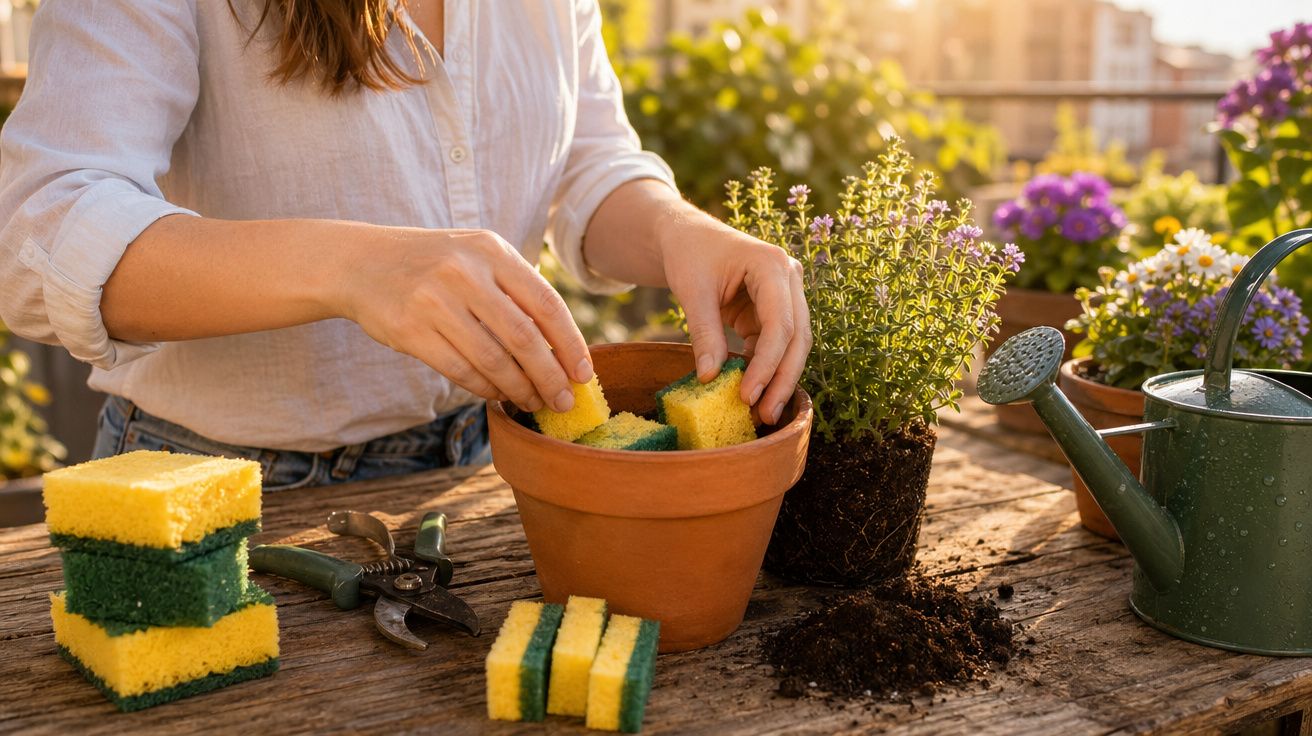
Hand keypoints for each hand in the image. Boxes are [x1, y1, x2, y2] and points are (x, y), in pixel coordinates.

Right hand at [336, 228, 592, 412]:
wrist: (362, 262)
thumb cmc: (435, 264)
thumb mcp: (477, 257)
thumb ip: (516, 289)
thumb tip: (563, 346)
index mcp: (491, 250)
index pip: (546, 303)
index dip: (570, 344)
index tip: (583, 374)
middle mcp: (465, 271)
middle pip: (524, 338)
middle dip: (550, 377)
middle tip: (563, 401)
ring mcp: (435, 300)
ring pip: (493, 360)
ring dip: (519, 389)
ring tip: (533, 403)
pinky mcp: (410, 329)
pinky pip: (460, 370)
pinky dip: (485, 388)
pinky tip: (498, 395)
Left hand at [661, 219, 811, 424]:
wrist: (688, 236)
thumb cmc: (690, 254)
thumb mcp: (692, 291)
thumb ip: (704, 333)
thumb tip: (709, 379)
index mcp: (772, 265)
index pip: (781, 323)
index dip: (767, 364)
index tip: (747, 395)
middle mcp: (789, 278)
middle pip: (797, 337)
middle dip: (782, 379)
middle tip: (765, 415)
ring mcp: (786, 294)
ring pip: (793, 345)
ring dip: (778, 379)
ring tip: (762, 413)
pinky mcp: (773, 310)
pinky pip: (775, 345)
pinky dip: (764, 369)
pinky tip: (752, 393)